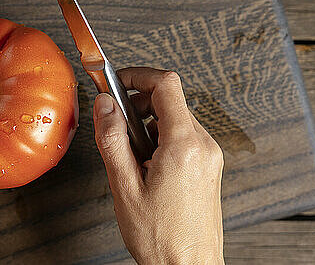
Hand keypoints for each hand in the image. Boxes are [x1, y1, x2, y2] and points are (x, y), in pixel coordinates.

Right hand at [93, 67, 223, 264]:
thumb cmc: (162, 238)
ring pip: (175, 118)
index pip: (166, 85)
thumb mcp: (124, 187)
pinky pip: (183, 136)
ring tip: (131, 155)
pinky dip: (160, 138)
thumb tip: (105, 106)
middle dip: (138, 104)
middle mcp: (203, 146)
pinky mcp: (208, 166)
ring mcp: (209, 156)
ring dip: (147, 124)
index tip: (117, 81)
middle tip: (116, 125)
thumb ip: (112, 140)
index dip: (137, 75)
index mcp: (184, 146)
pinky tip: (146, 165)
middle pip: (170, 100)